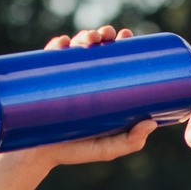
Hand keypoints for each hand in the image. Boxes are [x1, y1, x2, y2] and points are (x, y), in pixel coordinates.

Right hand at [0, 25, 155, 167]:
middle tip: (106, 36)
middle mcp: (83, 77)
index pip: (114, 58)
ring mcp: (63, 77)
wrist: (38, 155)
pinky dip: (57, 45)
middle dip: (102, 33)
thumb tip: (152, 122)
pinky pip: (49, 56)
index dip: (121, 43)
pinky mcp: (43, 80)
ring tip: (89, 39)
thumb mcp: (107, 149)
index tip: (125, 36)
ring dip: (83, 35)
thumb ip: (130, 141)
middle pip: (96, 46)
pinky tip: (64, 43)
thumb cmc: (75, 151)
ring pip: (75, 46)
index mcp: (102, 87)